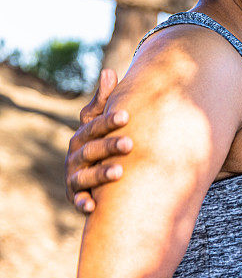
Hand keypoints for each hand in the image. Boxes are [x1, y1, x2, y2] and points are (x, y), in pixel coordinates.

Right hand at [66, 69, 132, 212]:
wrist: (97, 172)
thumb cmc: (104, 140)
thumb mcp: (103, 121)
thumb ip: (106, 101)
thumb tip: (108, 71)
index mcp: (83, 135)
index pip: (95, 125)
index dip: (109, 120)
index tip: (127, 115)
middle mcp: (75, 155)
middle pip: (91, 150)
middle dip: (110, 146)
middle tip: (130, 144)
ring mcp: (74, 176)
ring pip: (84, 175)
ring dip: (100, 174)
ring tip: (119, 172)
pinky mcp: (76, 196)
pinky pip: (77, 201)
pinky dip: (83, 203)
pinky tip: (93, 206)